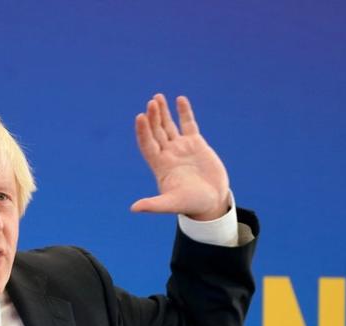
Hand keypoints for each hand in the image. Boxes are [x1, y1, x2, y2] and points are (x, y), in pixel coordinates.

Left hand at [131, 94, 229, 219]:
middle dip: (153, 117)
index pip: (147, 144)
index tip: (140, 117)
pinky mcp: (196, 144)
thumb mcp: (171, 204)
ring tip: (157, 97)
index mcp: (160, 166)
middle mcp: (168, 154)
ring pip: (169, 126)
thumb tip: (133, 209)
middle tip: (152, 102)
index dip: (143, 131)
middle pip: (156, 132)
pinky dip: (184, 112)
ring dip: (163, 112)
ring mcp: (181, 148)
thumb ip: (153, 205)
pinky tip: (180, 99)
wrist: (211, 202)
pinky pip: (188, 124)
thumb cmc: (190, 204)